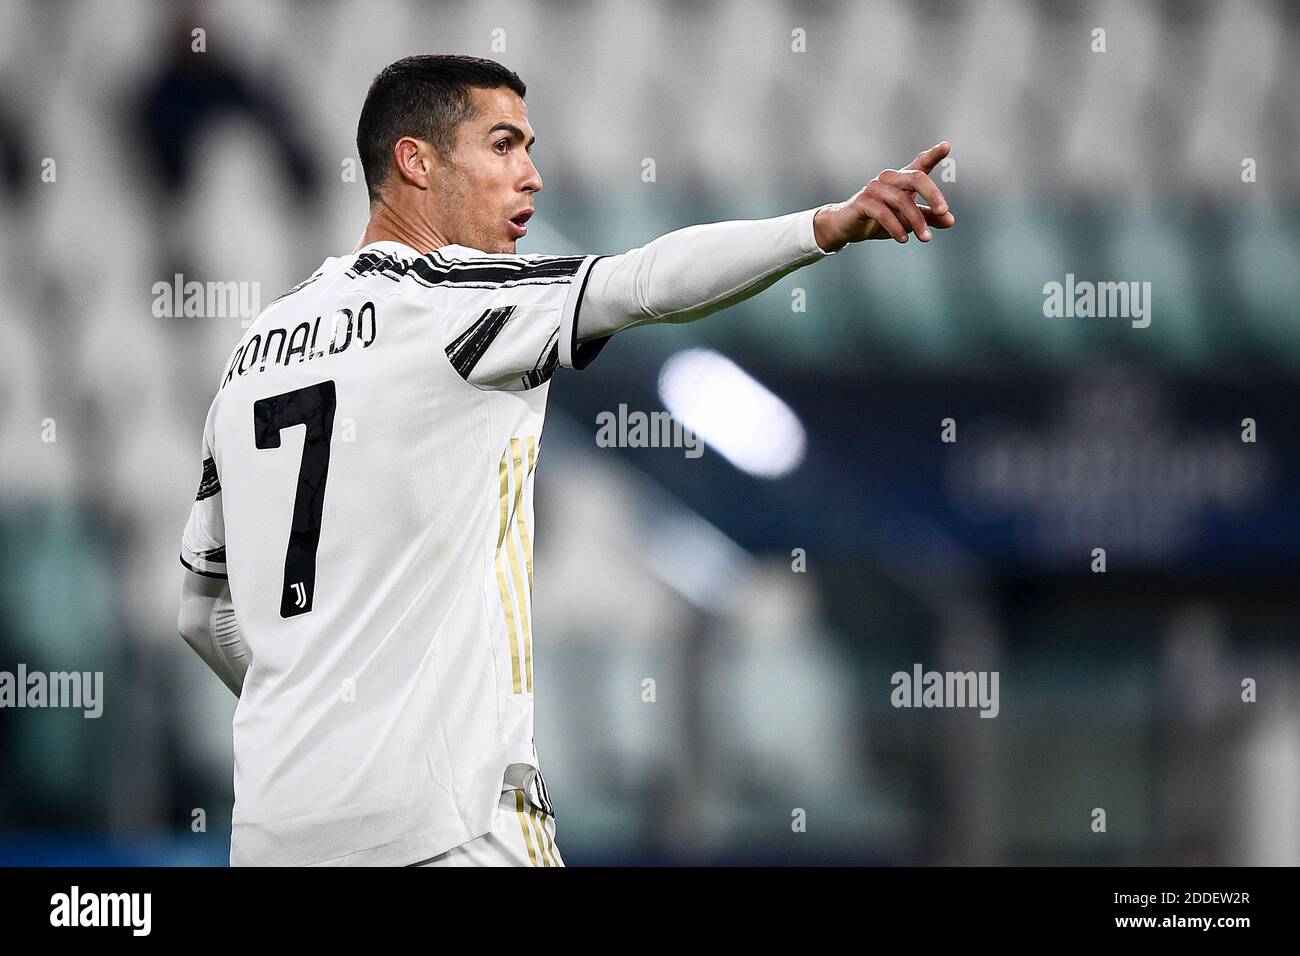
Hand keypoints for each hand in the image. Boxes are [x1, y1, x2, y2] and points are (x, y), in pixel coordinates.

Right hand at [813, 142, 954, 251]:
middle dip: (932, 194)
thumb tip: (951, 221)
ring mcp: (874, 188)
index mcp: (902, 180)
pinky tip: (904, 239)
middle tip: (943, 212)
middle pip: (916, 177)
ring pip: (901, 200)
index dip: (933, 154)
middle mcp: (889, 179)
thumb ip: (928, 218)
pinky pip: (883, 213)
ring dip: (916, 221)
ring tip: (926, 238)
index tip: (946, 146)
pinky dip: (896, 227)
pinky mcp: (862, 201)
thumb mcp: (907, 220)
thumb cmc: (879, 220)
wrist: (846, 228)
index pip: (920, 164)